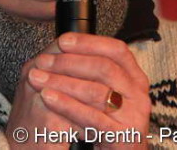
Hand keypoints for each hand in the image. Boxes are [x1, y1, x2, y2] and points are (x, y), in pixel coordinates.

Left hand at [5, 32, 149, 148]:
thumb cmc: (103, 123)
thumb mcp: (101, 91)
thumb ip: (90, 70)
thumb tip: (62, 45)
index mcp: (135, 77)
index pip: (116, 50)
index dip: (89, 43)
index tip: (63, 41)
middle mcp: (138, 93)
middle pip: (104, 67)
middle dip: (69, 62)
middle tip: (42, 61)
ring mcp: (134, 115)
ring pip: (97, 91)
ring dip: (63, 81)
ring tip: (37, 78)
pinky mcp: (123, 135)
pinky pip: (91, 117)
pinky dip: (66, 105)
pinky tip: (47, 97)